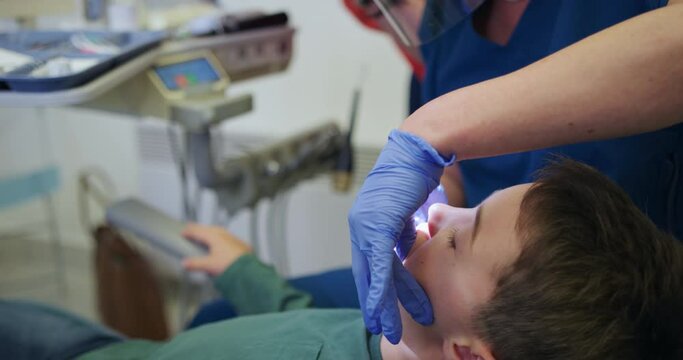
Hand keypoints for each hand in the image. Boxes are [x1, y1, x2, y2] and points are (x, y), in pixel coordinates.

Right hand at [181, 224, 251, 275]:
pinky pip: (228, 237)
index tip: (183, 232)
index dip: (190, 231)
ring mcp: (233, 239)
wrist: (248, 270)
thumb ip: (195, 264)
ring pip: (220, 231)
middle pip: (209, 229)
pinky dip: (221, 237)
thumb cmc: (231, 266)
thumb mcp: (209, 265)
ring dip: (211, 231)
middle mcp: (224, 235)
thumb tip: (185, 263)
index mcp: (215, 237)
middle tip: (192, 228)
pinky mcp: (240, 244)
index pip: (199, 231)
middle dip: (200, 228)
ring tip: (206, 233)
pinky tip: (222, 242)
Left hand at [348, 129, 453, 343]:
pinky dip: (383, 288)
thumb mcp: (405, 212)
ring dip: (385, 304)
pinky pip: (380, 264)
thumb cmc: (414, 177)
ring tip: (395, 328)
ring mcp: (366, 225)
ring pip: (373, 275)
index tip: (380, 312)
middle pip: (366, 275)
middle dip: (374, 305)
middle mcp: (360, 227)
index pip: (367, 265)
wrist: (419, 151)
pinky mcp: (377, 224)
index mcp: (366, 225)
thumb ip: (401, 233)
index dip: (373, 290)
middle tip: (383, 329)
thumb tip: (406, 250)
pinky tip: (386, 308)